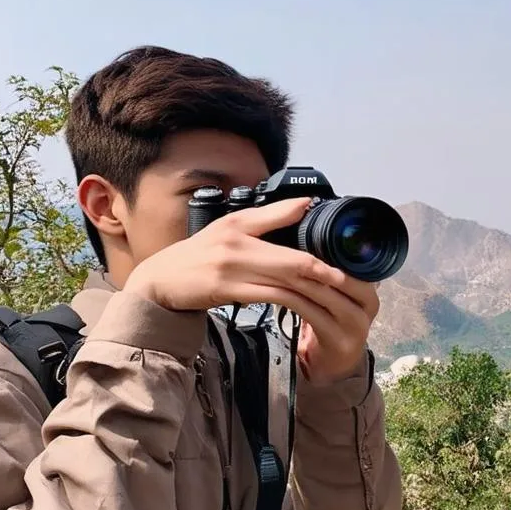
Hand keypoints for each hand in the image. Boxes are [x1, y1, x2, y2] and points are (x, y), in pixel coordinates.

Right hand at [125, 198, 376, 381]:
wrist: (160, 281)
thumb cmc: (199, 255)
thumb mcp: (231, 228)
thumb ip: (269, 217)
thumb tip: (306, 203)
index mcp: (240, 224)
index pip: (287, 225)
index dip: (315, 235)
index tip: (343, 250)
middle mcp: (236, 244)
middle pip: (293, 260)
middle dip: (324, 272)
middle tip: (350, 281)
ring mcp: (230, 269)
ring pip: (282, 280)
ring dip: (311, 291)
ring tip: (335, 297)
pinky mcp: (225, 291)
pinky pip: (266, 297)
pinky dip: (288, 301)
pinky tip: (305, 306)